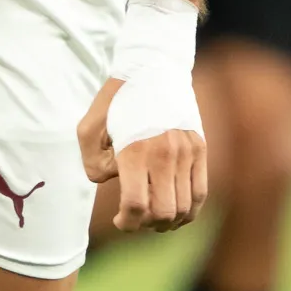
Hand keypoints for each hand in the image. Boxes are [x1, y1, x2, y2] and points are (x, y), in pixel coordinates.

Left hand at [76, 77, 208, 232]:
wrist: (154, 66)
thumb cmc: (117, 100)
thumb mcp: (88, 129)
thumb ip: (93, 165)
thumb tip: (115, 183)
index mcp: (135, 151)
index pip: (136, 207)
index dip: (127, 223)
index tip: (119, 220)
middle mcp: (164, 155)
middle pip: (163, 213)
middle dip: (146, 224)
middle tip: (135, 218)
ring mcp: (186, 152)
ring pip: (185, 208)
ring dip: (168, 221)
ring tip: (155, 215)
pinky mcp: (200, 149)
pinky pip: (201, 192)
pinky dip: (190, 210)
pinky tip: (176, 209)